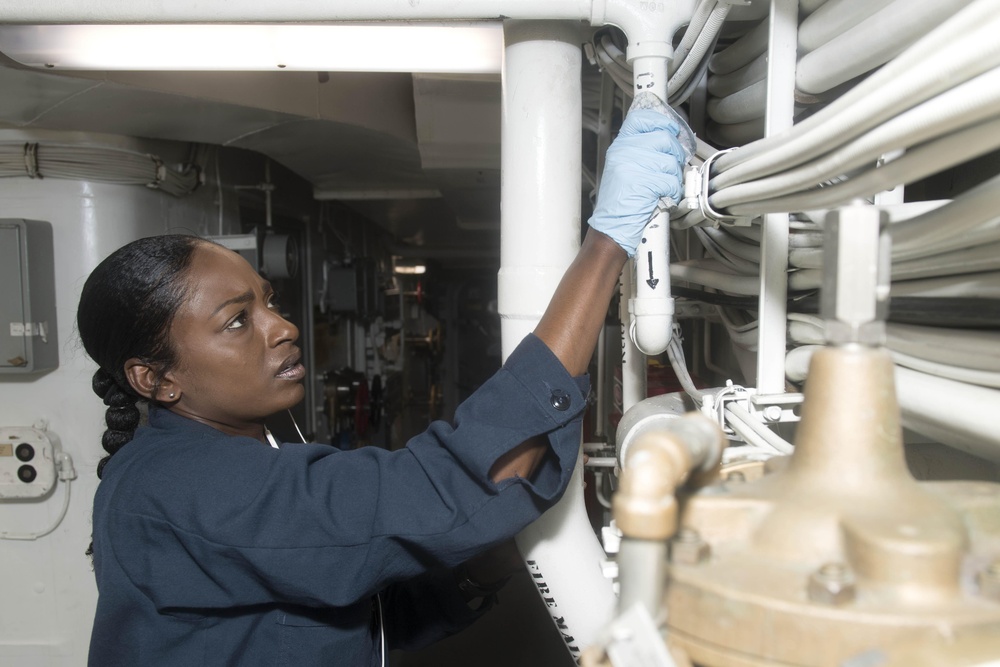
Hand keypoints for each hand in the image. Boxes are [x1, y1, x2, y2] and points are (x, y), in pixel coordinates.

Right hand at [588, 108, 688, 255]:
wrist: (611, 227)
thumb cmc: (620, 202)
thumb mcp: (624, 168)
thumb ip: (642, 150)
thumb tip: (669, 138)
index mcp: (620, 146)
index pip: (643, 119)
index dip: (662, 123)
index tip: (671, 131)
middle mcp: (626, 152)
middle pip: (665, 139)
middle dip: (675, 155)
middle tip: (670, 168)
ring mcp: (635, 166)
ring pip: (672, 161)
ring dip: (674, 177)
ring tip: (663, 187)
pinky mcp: (645, 183)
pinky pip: (671, 181)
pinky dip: (672, 192)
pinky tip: (663, 197)